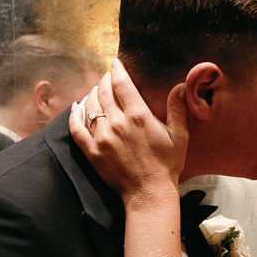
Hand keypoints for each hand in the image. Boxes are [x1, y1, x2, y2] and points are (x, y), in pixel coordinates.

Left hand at [69, 59, 186, 199]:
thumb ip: (178, 109)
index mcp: (138, 116)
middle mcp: (117, 123)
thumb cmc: (167, 164)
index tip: (115, 64)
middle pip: (104, 91)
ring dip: (92, 93)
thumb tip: (182, 86)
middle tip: (107, 77)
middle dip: (105, 80)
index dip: (117, 70)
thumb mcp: (180, 136)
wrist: (149, 192)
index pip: (122, 84)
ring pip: (90, 105)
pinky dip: (74, 115)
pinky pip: (76, 127)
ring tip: (96, 90)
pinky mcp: (92, 151)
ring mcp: (102, 137)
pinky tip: (77, 107)